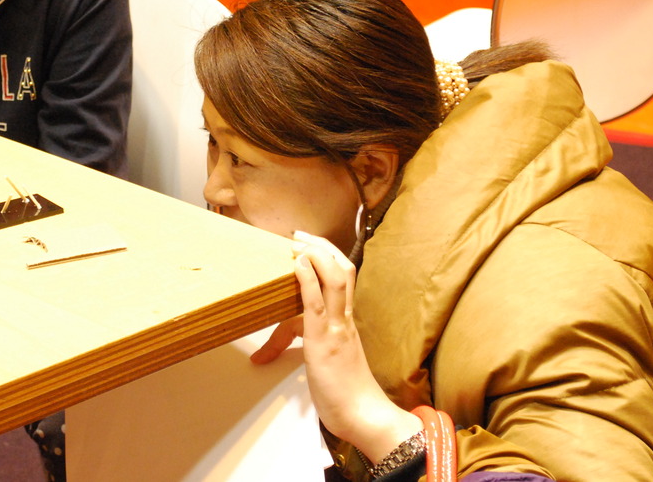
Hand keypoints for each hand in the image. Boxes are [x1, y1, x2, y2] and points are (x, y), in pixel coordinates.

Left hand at [259, 231, 421, 465]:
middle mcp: (345, 320)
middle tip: (301, 235)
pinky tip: (298, 265)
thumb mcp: (330, 364)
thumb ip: (316, 349)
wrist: (365, 417)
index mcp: (347, 324)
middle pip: (344, 270)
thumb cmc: (349, 397)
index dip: (329, 259)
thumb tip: (288, 346)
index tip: (312, 245)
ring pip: (335, 279)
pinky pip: (316, 303)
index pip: (344, 281)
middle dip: (323, 247)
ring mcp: (337, 328)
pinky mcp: (324, 342)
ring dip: (315, 255)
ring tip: (297, 242)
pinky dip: (307, 279)